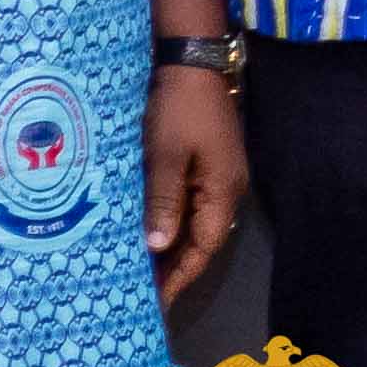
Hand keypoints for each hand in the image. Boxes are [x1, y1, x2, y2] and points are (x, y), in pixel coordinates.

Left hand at [143, 65, 248, 302]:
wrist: (192, 64)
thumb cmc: (180, 110)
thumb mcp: (167, 156)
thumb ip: (164, 202)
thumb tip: (158, 247)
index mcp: (222, 191)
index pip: (204, 248)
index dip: (181, 276)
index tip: (155, 302)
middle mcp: (226, 189)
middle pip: (202, 240)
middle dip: (174, 267)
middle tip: (141, 292)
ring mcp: (218, 176)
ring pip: (195, 224)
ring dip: (171, 247)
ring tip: (140, 269)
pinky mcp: (206, 165)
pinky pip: (189, 206)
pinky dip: (169, 224)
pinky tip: (148, 230)